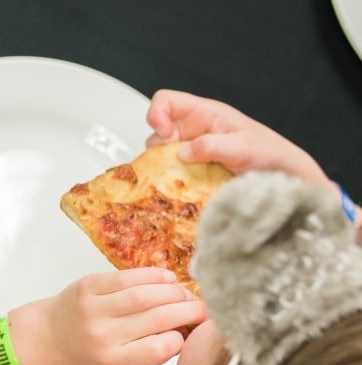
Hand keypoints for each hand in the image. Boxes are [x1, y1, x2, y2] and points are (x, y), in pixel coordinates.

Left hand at [11, 268, 206, 364]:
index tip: (191, 332)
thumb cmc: (89, 351)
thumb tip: (192, 329)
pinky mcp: (88, 286)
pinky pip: (127, 277)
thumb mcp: (120, 361)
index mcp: (114, 360)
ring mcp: (94, 309)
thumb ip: (152, 349)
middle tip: (204, 308)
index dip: (183, 338)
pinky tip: (167, 279)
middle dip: (188, 311)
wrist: (49, 335)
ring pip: (145, 295)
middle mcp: (103, 336)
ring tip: (186, 295)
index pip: (159, 350)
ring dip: (174, 293)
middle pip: (157, 319)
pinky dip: (153, 276)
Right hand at [145, 89, 331, 190]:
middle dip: (160, 151)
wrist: (282, 176)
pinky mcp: (191, 171)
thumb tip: (183, 152)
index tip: (165, 135)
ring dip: (166, 169)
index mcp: (204, 113)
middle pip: (157, 134)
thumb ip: (211, 146)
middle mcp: (193, 130)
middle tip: (177, 165)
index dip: (156, 114)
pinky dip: (171, 182)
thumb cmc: (268, 153)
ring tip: (185, 179)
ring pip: (161, 157)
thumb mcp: (242, 146)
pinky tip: (185, 188)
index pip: (166, 101)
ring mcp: (191, 152)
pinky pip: (170, 174)